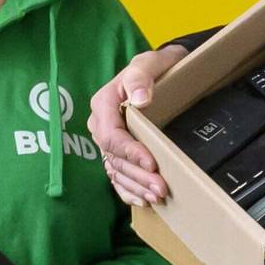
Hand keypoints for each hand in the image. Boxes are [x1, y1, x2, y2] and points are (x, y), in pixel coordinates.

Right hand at [87, 44, 189, 205]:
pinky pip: (117, 176)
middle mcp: (101, 125)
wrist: (163, 73)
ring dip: (135, 187)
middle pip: (114, 157)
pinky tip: (142, 201)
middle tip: (160, 188)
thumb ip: (140, 77)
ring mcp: (108, 142)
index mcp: (103, 104)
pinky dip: (128, 191)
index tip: (151, 163)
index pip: (112, 135)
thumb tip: (139, 99)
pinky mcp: (117, 152)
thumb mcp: (148, 63)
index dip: (130, 152)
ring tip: (156, 197)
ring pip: (116, 170)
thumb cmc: (155, 68)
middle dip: (137, 175)